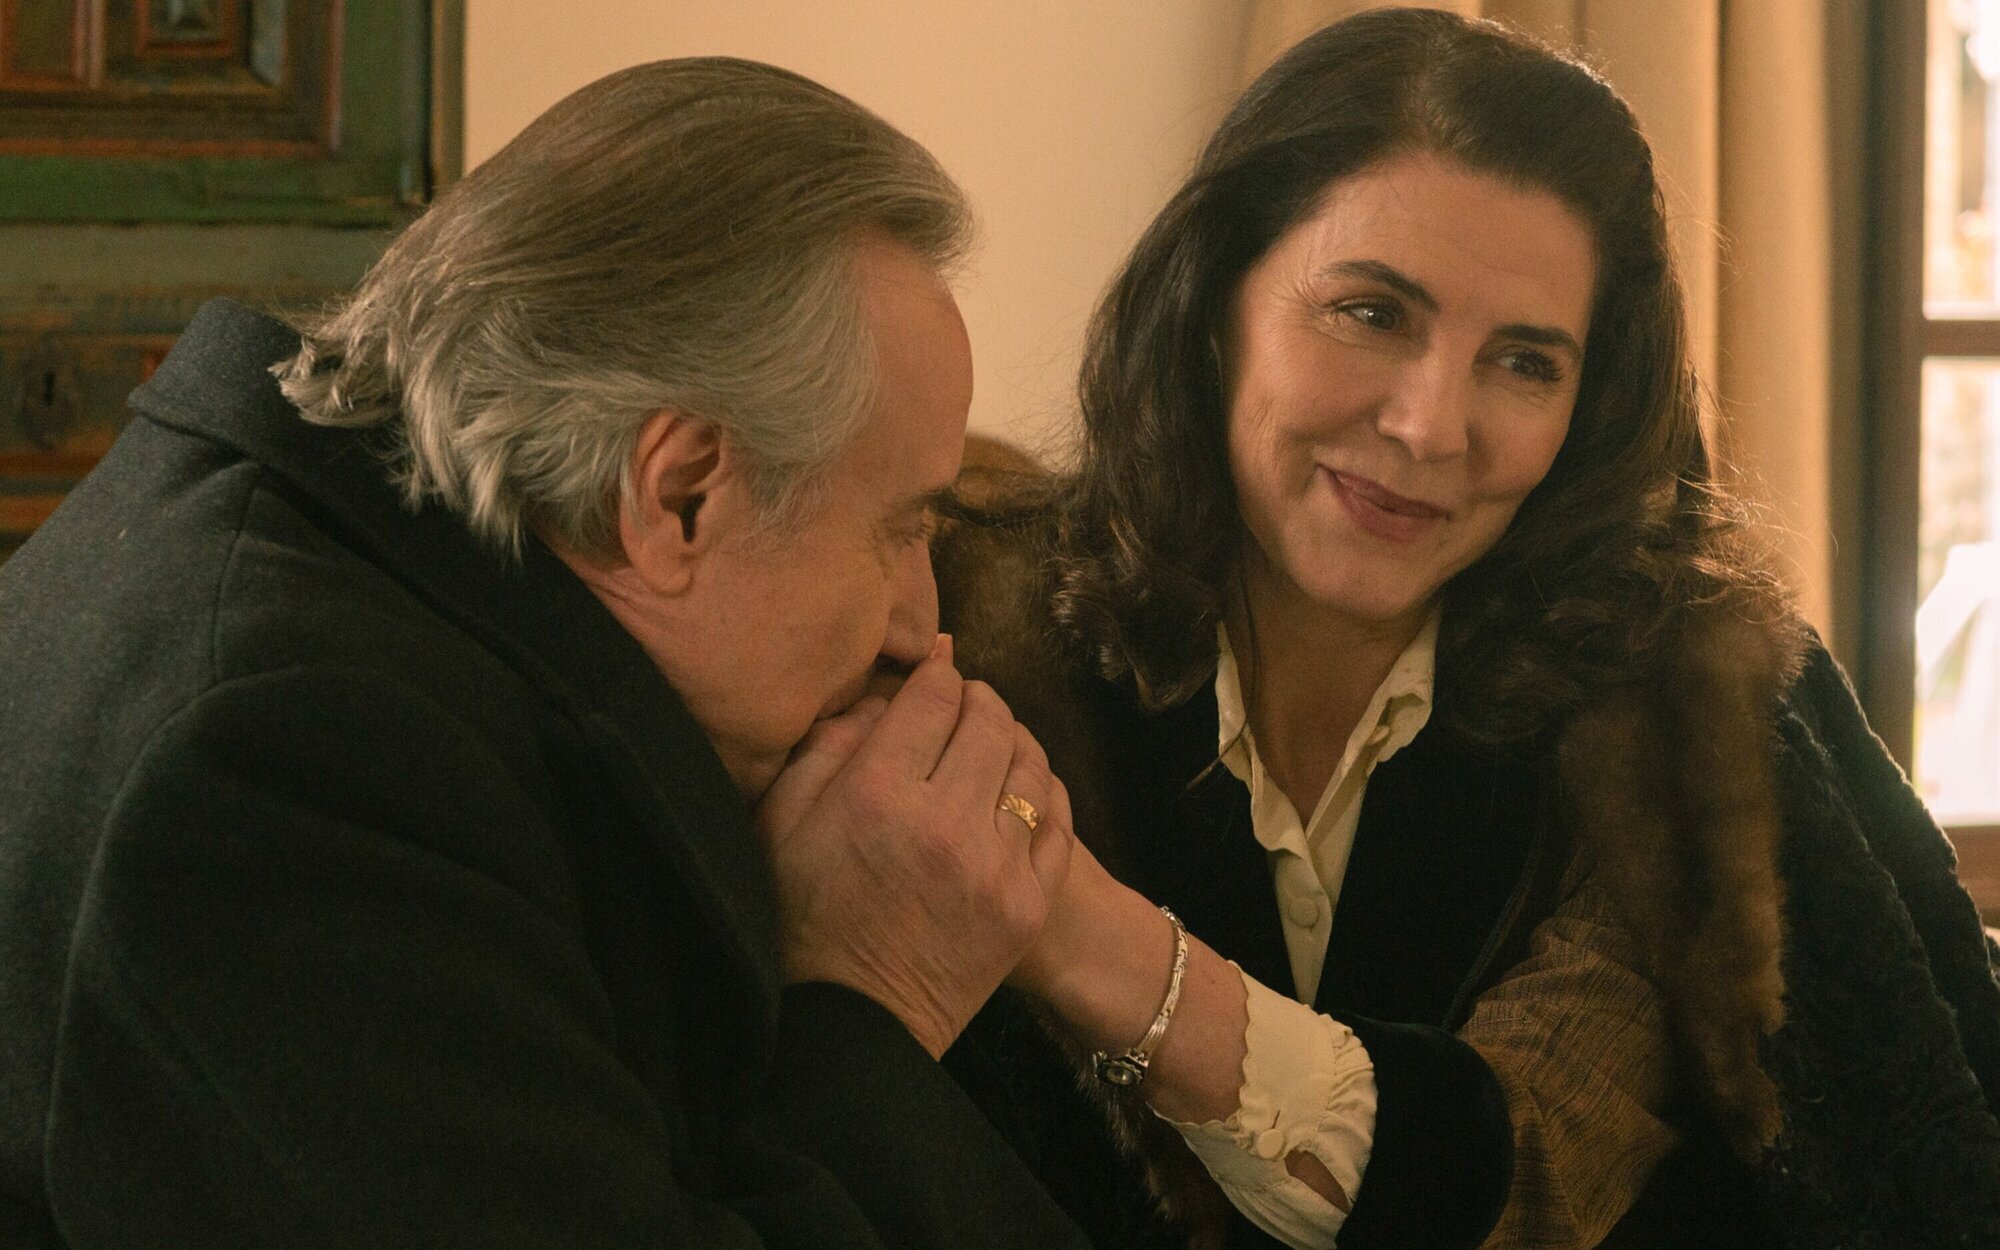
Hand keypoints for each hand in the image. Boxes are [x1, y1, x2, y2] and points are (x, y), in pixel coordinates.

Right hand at [755, 636, 1074, 1056]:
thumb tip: (884, 692)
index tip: (933, 674)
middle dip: (977, 701)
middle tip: (963, 705)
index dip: (936, 674)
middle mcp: (944, 824)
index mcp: (877, 795)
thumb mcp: (780, 821)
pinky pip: (1058, 820)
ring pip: (1031, 765)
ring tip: (992, 743)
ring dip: (1013, 741)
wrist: (851, 1023)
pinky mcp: (1029, 904)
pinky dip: (1044, 790)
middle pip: (990, 721)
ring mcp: (996, 867)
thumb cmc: (802, 915)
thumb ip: (828, 744)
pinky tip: (1021, 787)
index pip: (933, 696)